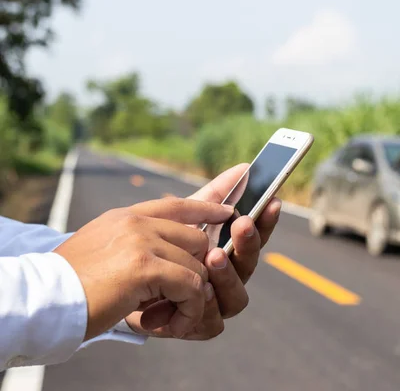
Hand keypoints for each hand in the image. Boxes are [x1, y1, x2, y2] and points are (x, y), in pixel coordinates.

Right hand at [54, 198, 233, 339]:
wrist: (42, 300)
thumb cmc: (71, 283)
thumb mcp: (103, 249)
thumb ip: (135, 241)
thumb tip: (167, 248)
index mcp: (127, 216)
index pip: (177, 203)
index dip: (207, 205)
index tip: (228, 210)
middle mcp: (136, 221)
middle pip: (197, 238)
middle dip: (199, 270)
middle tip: (183, 298)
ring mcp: (141, 240)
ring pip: (197, 265)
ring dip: (192, 297)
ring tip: (172, 317)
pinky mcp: (146, 266)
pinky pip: (191, 286)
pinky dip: (189, 309)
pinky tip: (168, 324)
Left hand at [124, 163, 281, 338]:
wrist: (116, 283)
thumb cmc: (157, 248)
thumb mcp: (182, 217)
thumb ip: (213, 196)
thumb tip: (244, 167)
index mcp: (229, 252)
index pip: (255, 236)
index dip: (266, 220)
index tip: (272, 200)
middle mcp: (228, 279)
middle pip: (250, 264)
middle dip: (248, 243)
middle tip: (241, 224)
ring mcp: (216, 305)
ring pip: (238, 297)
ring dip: (228, 276)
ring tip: (214, 256)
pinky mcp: (198, 327)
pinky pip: (213, 323)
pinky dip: (204, 310)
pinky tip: (194, 295)